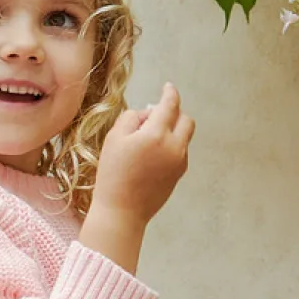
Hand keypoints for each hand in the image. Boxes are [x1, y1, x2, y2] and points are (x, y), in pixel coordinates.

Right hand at [92, 83, 194, 224]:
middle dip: (174, 113)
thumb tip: (147, 115)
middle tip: (154, 118)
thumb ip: (132, 118)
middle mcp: (174, 147)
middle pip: (186, 120)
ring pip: (184, 137)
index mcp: (157, 134)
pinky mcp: (178, 176)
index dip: (169, 92)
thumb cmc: (113, 174)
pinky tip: (150, 157)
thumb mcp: (114, 138)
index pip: (170, 105)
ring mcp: (179, 162)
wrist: (122, 211)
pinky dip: (170, 147)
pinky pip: (179, 153)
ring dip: (171, 131)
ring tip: (147, 141)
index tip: (168, 87)